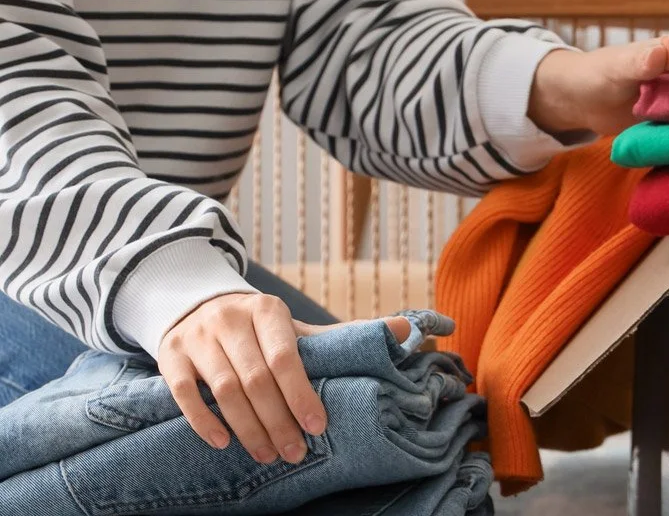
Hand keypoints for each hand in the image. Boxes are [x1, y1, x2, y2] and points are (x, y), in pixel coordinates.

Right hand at [157, 293, 409, 463]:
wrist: (197, 304)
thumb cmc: (261, 330)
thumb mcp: (298, 328)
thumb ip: (347, 336)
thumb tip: (409, 332)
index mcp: (267, 310)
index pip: (286, 356)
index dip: (301, 394)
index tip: (318, 426)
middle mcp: (229, 318)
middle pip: (255, 378)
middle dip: (277, 420)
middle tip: (294, 453)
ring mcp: (196, 336)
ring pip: (223, 389)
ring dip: (247, 427)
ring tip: (268, 454)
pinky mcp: (169, 353)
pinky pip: (182, 392)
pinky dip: (202, 420)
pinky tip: (223, 443)